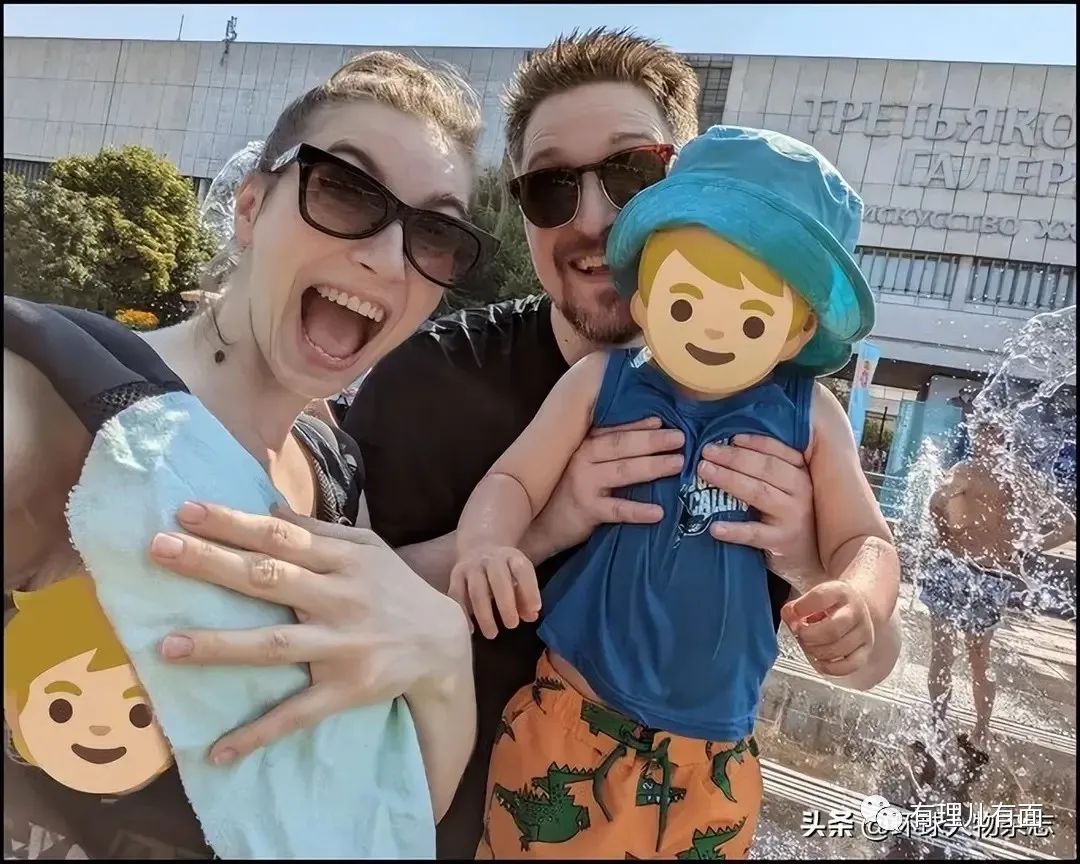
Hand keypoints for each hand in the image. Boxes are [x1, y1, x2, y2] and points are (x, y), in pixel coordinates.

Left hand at [148, 501, 469, 763]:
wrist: (443, 643)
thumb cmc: (396, 588)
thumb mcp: (368, 548)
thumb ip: (321, 530)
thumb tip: (270, 509)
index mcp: (342, 561)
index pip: (280, 536)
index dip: (234, 523)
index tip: (186, 511)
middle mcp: (339, 599)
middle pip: (268, 578)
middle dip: (211, 563)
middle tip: (158, 549)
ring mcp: (341, 646)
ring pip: (275, 646)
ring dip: (221, 647)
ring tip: (168, 646)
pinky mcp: (347, 689)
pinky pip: (298, 713)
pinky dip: (259, 732)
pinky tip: (218, 750)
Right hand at [448, 546, 539, 639]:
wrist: (477, 548)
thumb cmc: (503, 571)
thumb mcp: (519, 576)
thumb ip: (526, 596)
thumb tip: (531, 616)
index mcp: (512, 557)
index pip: (522, 570)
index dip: (529, 589)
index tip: (535, 609)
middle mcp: (491, 559)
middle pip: (498, 581)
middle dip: (506, 605)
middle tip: (512, 625)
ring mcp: (471, 567)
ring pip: (476, 590)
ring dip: (484, 614)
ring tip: (492, 633)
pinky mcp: (456, 575)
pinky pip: (457, 595)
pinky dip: (463, 614)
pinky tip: (471, 628)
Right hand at [525, 417, 683, 561]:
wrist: (539, 526)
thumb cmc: (565, 492)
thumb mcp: (580, 465)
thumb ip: (603, 452)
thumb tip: (644, 436)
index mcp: (583, 445)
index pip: (613, 430)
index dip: (638, 424)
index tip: (663, 419)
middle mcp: (582, 459)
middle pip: (621, 446)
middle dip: (653, 440)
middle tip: (680, 438)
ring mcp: (583, 484)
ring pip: (623, 471)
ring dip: (653, 466)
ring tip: (678, 464)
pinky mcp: (586, 510)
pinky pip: (617, 509)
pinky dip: (638, 511)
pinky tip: (659, 512)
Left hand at [699, 434, 821, 585]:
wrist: (810, 559)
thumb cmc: (790, 516)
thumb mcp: (788, 489)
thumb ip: (769, 470)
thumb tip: (729, 446)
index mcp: (801, 473)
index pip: (778, 451)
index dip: (754, 442)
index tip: (730, 437)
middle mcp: (801, 491)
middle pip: (765, 468)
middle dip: (733, 457)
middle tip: (706, 451)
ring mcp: (793, 517)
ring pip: (759, 493)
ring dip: (729, 479)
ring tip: (704, 471)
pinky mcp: (782, 541)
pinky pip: (754, 534)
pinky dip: (734, 530)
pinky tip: (715, 527)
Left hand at [780, 581, 874, 677]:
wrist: (854, 609)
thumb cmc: (828, 605)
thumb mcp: (811, 599)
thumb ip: (794, 608)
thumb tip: (790, 618)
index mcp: (840, 592)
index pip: (820, 597)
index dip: (801, 608)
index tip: (792, 613)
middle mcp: (855, 612)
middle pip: (832, 630)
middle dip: (808, 636)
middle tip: (800, 635)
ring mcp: (863, 633)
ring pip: (838, 649)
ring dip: (815, 652)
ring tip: (808, 645)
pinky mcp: (864, 651)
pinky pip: (848, 666)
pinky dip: (828, 667)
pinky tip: (818, 660)